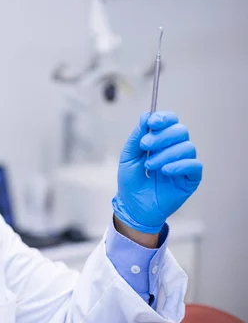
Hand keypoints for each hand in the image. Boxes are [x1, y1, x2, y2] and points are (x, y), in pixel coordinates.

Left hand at [113, 111, 202, 233]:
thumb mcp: (128, 157)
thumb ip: (137, 137)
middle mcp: (175, 149)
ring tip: (150, 165)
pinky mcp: (191, 178)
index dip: (164, 118)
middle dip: (162, 136)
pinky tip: (166, 171)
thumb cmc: (131, 182)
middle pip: (180, 131)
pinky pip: (194, 165)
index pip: (171, 121)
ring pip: (187, 147)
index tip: (152, 122)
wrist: (133, 207)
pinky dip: (180, 165)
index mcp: (161, 141)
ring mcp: (184, 163)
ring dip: (166, 154)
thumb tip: (146, 115)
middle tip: (145, 146)